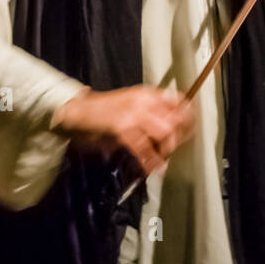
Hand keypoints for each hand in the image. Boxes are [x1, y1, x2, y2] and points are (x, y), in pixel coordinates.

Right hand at [51, 85, 195, 178]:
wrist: (75, 111)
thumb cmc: (103, 112)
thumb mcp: (131, 105)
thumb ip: (152, 114)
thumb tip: (173, 131)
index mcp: (148, 94)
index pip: (180, 102)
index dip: (189, 118)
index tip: (189, 132)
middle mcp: (144, 101)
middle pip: (176, 120)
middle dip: (179, 139)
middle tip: (172, 151)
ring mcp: (133, 114)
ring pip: (165, 132)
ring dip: (166, 150)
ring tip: (161, 160)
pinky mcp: (122, 129)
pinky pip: (144, 148)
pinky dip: (150, 162)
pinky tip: (152, 169)